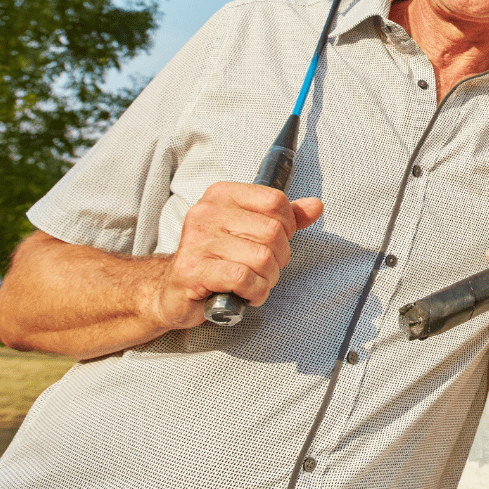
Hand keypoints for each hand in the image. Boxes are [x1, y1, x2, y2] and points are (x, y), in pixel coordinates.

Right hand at [149, 182, 322, 328]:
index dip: (288, 226)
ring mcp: (197, 240)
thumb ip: (284, 218)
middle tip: (266, 269)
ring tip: (256, 283)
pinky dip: (254, 291)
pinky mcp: (192, 269)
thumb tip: (316, 206)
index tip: (277, 242)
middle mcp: (207, 211)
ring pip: (261, 257)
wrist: (172, 289)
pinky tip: (247, 294)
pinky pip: (243, 278)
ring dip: (267, 279)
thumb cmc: (216, 258)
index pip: (275, 200)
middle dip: (279, 258)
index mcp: (222, 194)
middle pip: (272, 231)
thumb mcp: (249, 230)